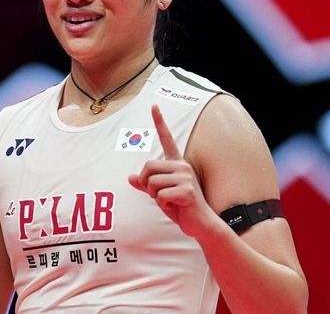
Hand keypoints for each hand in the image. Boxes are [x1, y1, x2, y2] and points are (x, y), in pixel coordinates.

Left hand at [128, 104, 215, 237]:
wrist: (200, 224)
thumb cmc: (181, 207)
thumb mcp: (160, 194)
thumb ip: (146, 185)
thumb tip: (130, 178)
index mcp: (176, 163)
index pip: (167, 138)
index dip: (159, 122)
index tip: (154, 105)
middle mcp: (182, 166)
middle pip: (147, 167)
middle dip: (146, 184)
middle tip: (158, 195)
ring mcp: (185, 177)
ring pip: (151, 182)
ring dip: (155, 196)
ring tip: (169, 201)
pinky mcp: (187, 190)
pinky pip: (160, 195)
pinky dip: (162, 204)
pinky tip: (176, 206)